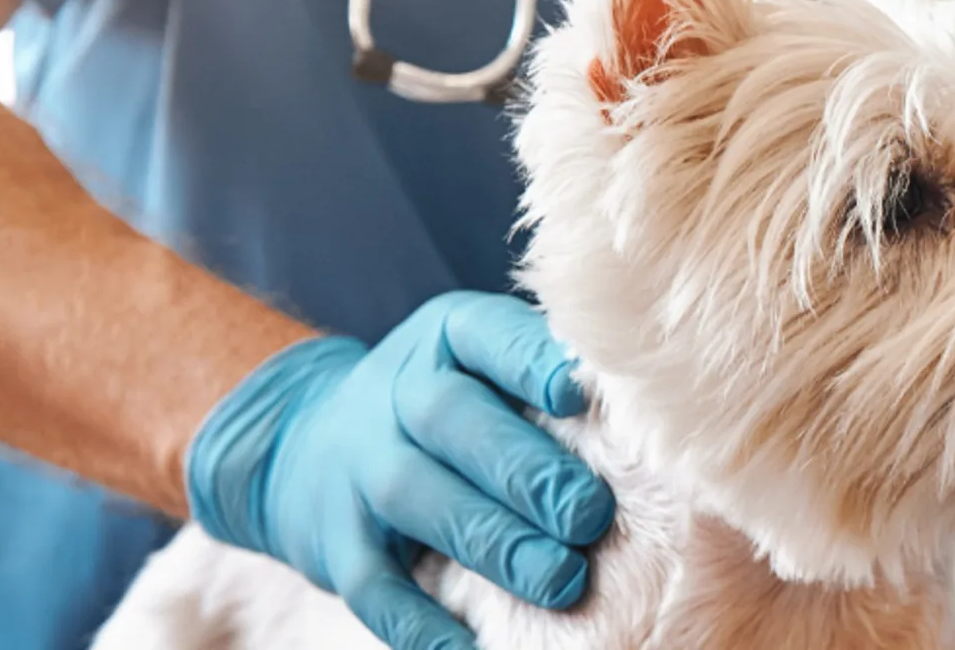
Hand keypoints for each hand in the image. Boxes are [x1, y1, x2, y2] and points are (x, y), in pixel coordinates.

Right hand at [186, 291, 614, 649]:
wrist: (301, 440)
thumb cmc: (446, 401)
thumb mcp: (482, 362)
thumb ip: (551, 376)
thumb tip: (653, 417)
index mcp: (447, 339)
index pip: (486, 336)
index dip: (529, 363)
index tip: (578, 394)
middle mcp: (396, 396)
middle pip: (454, 422)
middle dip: (527, 472)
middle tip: (591, 515)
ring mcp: (360, 470)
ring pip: (420, 500)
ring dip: (495, 544)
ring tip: (562, 581)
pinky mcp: (338, 544)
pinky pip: (374, 585)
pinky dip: (420, 624)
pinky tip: (472, 649)